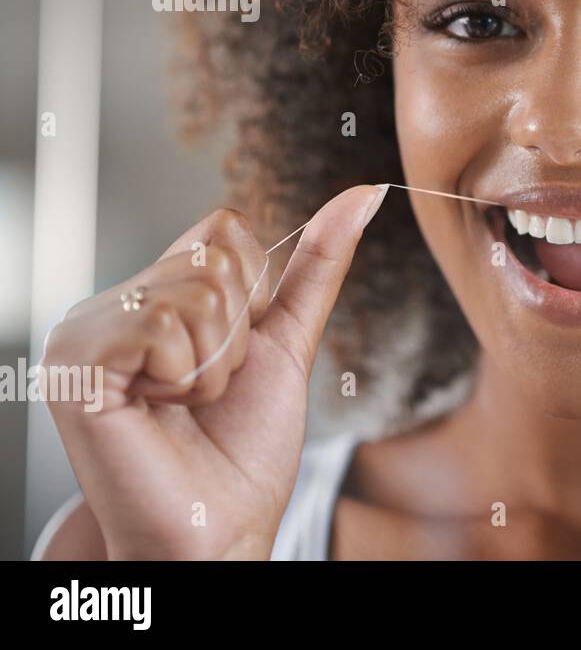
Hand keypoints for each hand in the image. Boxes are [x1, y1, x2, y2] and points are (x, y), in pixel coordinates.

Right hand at [42, 184, 386, 559]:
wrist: (220, 526)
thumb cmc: (244, 449)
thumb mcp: (287, 342)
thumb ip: (318, 266)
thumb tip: (364, 195)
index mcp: (152, 296)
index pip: (224, 230)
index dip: (253, 296)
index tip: (232, 356)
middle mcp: (109, 305)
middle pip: (215, 257)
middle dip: (238, 333)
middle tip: (206, 390)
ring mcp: (84, 332)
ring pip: (198, 291)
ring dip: (215, 361)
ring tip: (184, 405)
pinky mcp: (76, 364)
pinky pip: (162, 326)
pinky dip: (185, 376)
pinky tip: (158, 413)